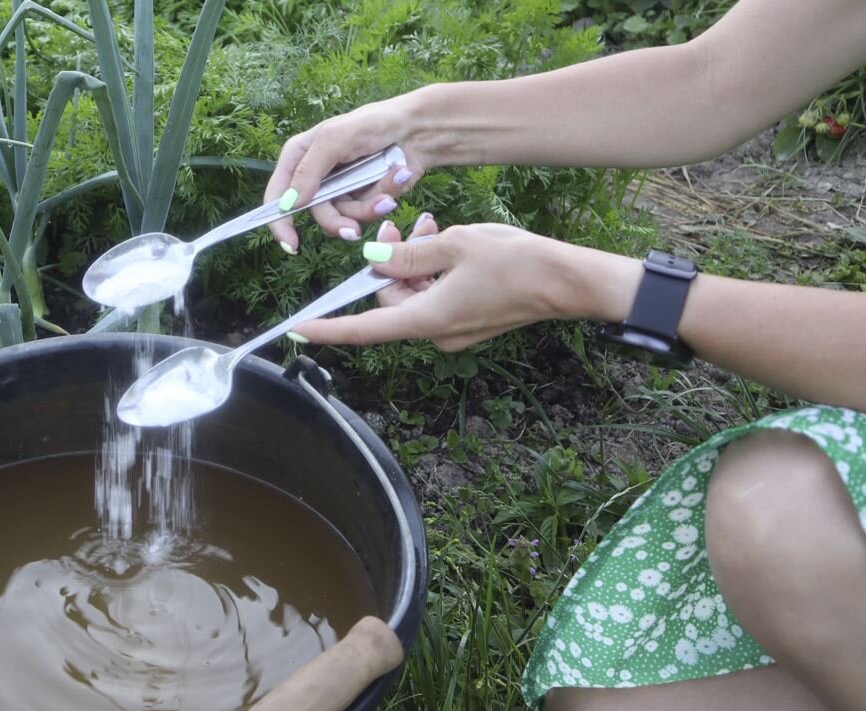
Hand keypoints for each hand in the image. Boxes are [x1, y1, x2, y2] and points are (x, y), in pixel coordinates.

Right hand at [264, 93, 432, 252]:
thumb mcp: (334, 139)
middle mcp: (316, 175)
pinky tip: (395, 180)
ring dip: (367, 208)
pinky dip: (382, 200)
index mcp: (299, 157)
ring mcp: (340, 188)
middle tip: (354, 231)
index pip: (278, 195)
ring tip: (388, 196)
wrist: (415, 129)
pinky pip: (366, 212)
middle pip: (317, 213)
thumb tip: (290, 203)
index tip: (292, 245)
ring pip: (345, 217)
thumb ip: (310, 170)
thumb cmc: (373, 123)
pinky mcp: (362, 196)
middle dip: (338, 222)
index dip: (280, 222)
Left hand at [292, 221, 640, 351]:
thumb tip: (375, 257)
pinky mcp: (466, 322)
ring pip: (412, 294)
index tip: (298, 330)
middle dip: (391, 262)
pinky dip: (433, 272)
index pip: (365, 328)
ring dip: (414, 262)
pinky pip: (434, 297)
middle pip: (389, 299)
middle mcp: (435, 331)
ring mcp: (452, 329)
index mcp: (427, 317)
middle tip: (406, 224)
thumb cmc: (516, 262)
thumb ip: (408, 252)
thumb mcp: (455, 244)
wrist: (567, 283)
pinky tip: (447, 243)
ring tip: (432, 226)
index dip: (329, 329)